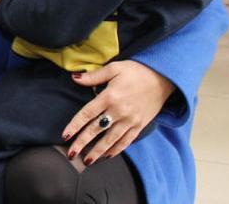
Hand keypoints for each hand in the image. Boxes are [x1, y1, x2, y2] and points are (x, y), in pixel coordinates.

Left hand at [61, 60, 175, 164]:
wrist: (163, 77)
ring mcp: (130, 120)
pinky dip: (116, 150)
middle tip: (71, 154)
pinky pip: (126, 141)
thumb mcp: (114, 68)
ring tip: (87, 161)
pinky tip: (107, 155)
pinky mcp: (139, 125)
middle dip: (82, 143)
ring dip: (97, 151)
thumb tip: (75, 77)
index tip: (65, 135)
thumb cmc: (136, 71)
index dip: (75, 126)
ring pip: (110, 140)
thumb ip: (94, 76)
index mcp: (110, 96)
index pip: (87, 114)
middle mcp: (119, 111)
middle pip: (96, 130)